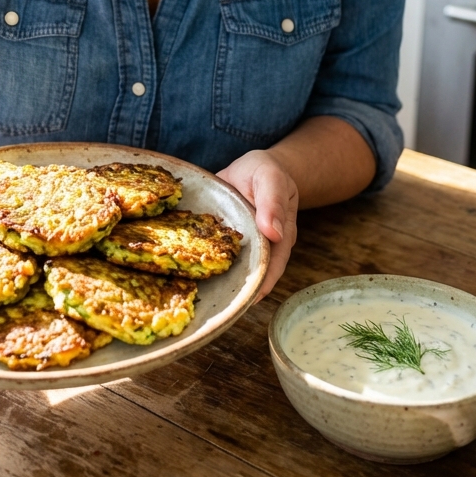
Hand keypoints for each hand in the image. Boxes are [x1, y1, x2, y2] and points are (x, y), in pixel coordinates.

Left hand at [217, 149, 297, 300]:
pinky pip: (220, 260)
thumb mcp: (270, 177)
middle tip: (223, 308)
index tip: (250, 298)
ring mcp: (246, 248)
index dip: (263, 282)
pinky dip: (210, 268)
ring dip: (224, 283)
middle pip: (256, 274)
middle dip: (241, 291)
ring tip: (206, 300)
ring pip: (237, 271)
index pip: (274, 264)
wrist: (252, 168)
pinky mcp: (228, 245)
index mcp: (280, 235)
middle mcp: (265, 247)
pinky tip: (194, 277)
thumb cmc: (264, 171)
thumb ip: (272, 201)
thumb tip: (273, 232)